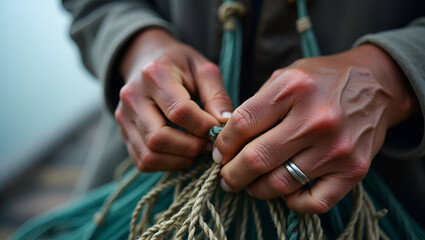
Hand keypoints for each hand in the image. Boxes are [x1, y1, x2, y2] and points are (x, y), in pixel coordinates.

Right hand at [115, 28, 232, 171]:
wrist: (145, 59)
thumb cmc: (179, 65)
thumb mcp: (203, 70)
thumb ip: (217, 95)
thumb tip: (224, 124)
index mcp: (154, 75)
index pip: (179, 112)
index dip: (203, 127)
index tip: (218, 130)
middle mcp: (132, 97)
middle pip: (158, 138)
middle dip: (190, 148)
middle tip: (208, 144)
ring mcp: (123, 117)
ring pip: (148, 155)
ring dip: (179, 160)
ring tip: (196, 150)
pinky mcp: (123, 132)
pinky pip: (142, 161)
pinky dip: (166, 165)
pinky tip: (182, 153)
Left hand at [213, 44, 417, 212]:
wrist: (376, 84)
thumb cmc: (323, 79)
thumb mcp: (286, 76)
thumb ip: (256, 105)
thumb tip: (227, 140)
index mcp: (293, 88)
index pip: (242, 125)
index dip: (223, 144)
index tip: (219, 153)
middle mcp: (316, 119)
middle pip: (256, 159)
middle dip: (232, 174)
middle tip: (226, 177)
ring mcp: (337, 147)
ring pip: (280, 184)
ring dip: (257, 189)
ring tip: (251, 184)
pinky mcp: (354, 169)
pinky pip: (313, 203)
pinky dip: (292, 202)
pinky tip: (286, 191)